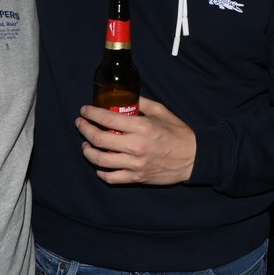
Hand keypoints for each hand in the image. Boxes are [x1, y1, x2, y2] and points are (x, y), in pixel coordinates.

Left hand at [76, 96, 196, 184]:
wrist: (192, 158)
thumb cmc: (177, 133)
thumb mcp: (161, 111)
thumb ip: (142, 103)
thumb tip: (125, 96)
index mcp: (142, 127)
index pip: (108, 119)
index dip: (91, 114)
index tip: (85, 111)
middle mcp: (136, 146)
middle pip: (99, 139)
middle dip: (85, 130)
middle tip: (81, 124)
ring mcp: (135, 164)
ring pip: (100, 160)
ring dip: (88, 151)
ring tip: (86, 145)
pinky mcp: (136, 177)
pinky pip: (111, 178)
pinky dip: (101, 172)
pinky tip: (100, 165)